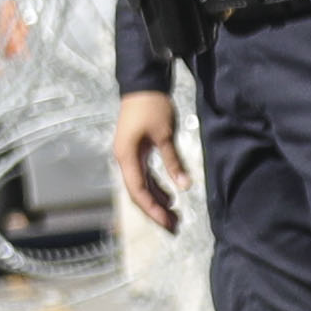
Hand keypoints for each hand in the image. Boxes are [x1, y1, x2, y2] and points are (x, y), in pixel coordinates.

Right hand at [111, 87, 188, 233]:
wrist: (143, 84)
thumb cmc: (152, 107)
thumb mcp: (164, 135)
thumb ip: (173, 162)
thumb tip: (185, 186)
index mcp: (127, 156)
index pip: (138, 191)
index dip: (153, 209)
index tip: (169, 222)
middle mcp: (125, 159)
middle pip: (138, 192)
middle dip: (155, 210)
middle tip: (175, 226)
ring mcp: (129, 155)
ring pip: (141, 185)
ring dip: (157, 200)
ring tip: (175, 214)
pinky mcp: (137, 151)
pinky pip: (145, 175)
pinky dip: (156, 186)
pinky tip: (170, 195)